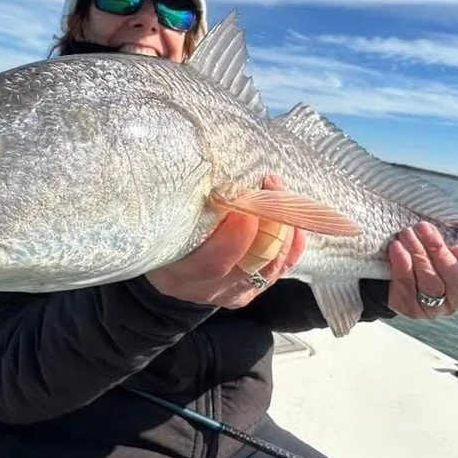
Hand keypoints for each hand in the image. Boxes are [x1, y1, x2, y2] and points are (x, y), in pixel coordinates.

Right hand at [145, 174, 306, 308]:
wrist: (167, 262)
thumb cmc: (166, 227)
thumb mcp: (166, 217)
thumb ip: (185, 203)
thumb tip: (213, 164)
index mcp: (176, 273)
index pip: (214, 262)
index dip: (237, 235)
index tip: (245, 200)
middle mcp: (204, 288)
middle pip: (250, 263)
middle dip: (270, 223)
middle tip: (271, 187)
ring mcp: (229, 293)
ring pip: (271, 267)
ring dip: (284, 228)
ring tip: (279, 193)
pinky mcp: (249, 291)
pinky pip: (281, 270)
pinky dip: (292, 244)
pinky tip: (291, 220)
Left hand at [386, 211, 457, 318]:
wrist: (400, 256)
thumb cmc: (436, 246)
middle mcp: (456, 300)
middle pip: (454, 283)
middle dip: (438, 252)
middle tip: (424, 227)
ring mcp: (433, 308)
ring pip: (430, 285)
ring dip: (418, 255)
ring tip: (407, 233)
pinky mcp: (410, 307)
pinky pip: (407, 289)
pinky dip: (402, 266)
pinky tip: (397, 248)